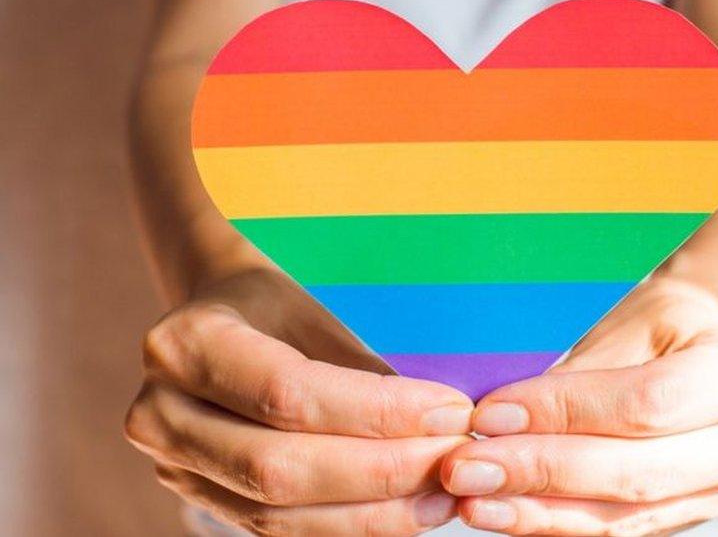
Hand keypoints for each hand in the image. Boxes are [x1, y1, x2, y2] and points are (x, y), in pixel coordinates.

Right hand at [125, 268, 473, 535]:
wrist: (219, 322)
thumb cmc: (274, 303)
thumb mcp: (314, 306)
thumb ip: (363, 368)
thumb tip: (444, 423)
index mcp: (186, 344)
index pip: (289, 393)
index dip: (377, 412)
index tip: (451, 412)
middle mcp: (162, 414)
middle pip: (280, 467)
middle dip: (382, 471)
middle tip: (455, 459)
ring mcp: (175, 467)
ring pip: (280, 515)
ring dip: (374, 513)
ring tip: (443, 497)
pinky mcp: (204, 500)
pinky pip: (282, 531)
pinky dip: (350, 526)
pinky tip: (406, 513)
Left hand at [440, 278, 717, 535]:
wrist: (692, 348)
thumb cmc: (657, 325)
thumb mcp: (626, 322)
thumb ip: (575, 376)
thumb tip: (498, 418)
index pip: (647, 403)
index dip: (565, 413)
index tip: (492, 413)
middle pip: (637, 471)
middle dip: (542, 470)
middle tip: (467, 465)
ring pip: (624, 516)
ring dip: (540, 511)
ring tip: (475, 499)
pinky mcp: (689, 517)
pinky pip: (618, 532)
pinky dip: (555, 524)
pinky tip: (506, 514)